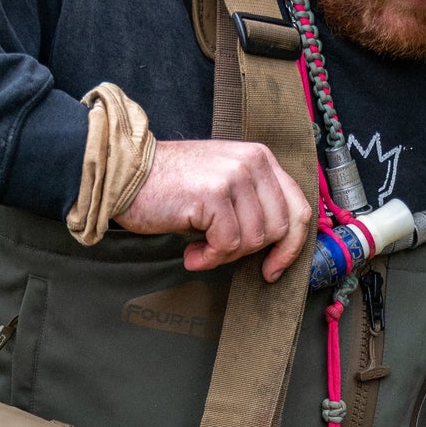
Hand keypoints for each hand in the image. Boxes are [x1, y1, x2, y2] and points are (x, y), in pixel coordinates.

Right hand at [114, 139, 313, 281]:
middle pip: (279, 228)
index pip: (298, 207)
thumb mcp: (221, 183)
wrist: (126, 174)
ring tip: (199, 248)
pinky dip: (209, 258)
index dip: (292, 246)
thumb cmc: (169, 185)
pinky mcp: (214, 194)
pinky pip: (227, 244)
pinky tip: (191, 254)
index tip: (274, 268)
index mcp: (260, 158)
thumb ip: (252, 201)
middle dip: (250, 252)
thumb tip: (278, 243)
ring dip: (224, 255)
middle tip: (219, 251)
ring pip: (253, 240)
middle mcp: (252, 162)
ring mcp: (234, 176)